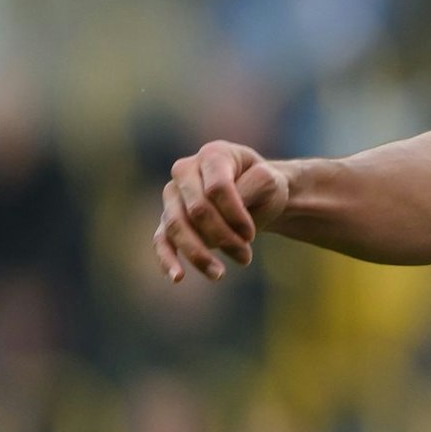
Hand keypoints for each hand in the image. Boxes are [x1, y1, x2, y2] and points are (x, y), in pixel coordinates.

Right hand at [154, 140, 289, 281]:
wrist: (260, 196)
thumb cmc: (264, 185)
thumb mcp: (269, 182)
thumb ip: (247, 190)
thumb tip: (215, 215)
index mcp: (213, 154)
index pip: (217, 187)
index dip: (234, 214)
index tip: (252, 235)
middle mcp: (186, 170)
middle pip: (196, 209)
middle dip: (222, 237)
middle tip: (245, 257)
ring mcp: (173, 195)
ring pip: (176, 226)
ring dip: (198, 253)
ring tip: (219, 274)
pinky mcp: (167, 219)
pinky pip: (161, 240)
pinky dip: (167, 258)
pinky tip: (177, 277)